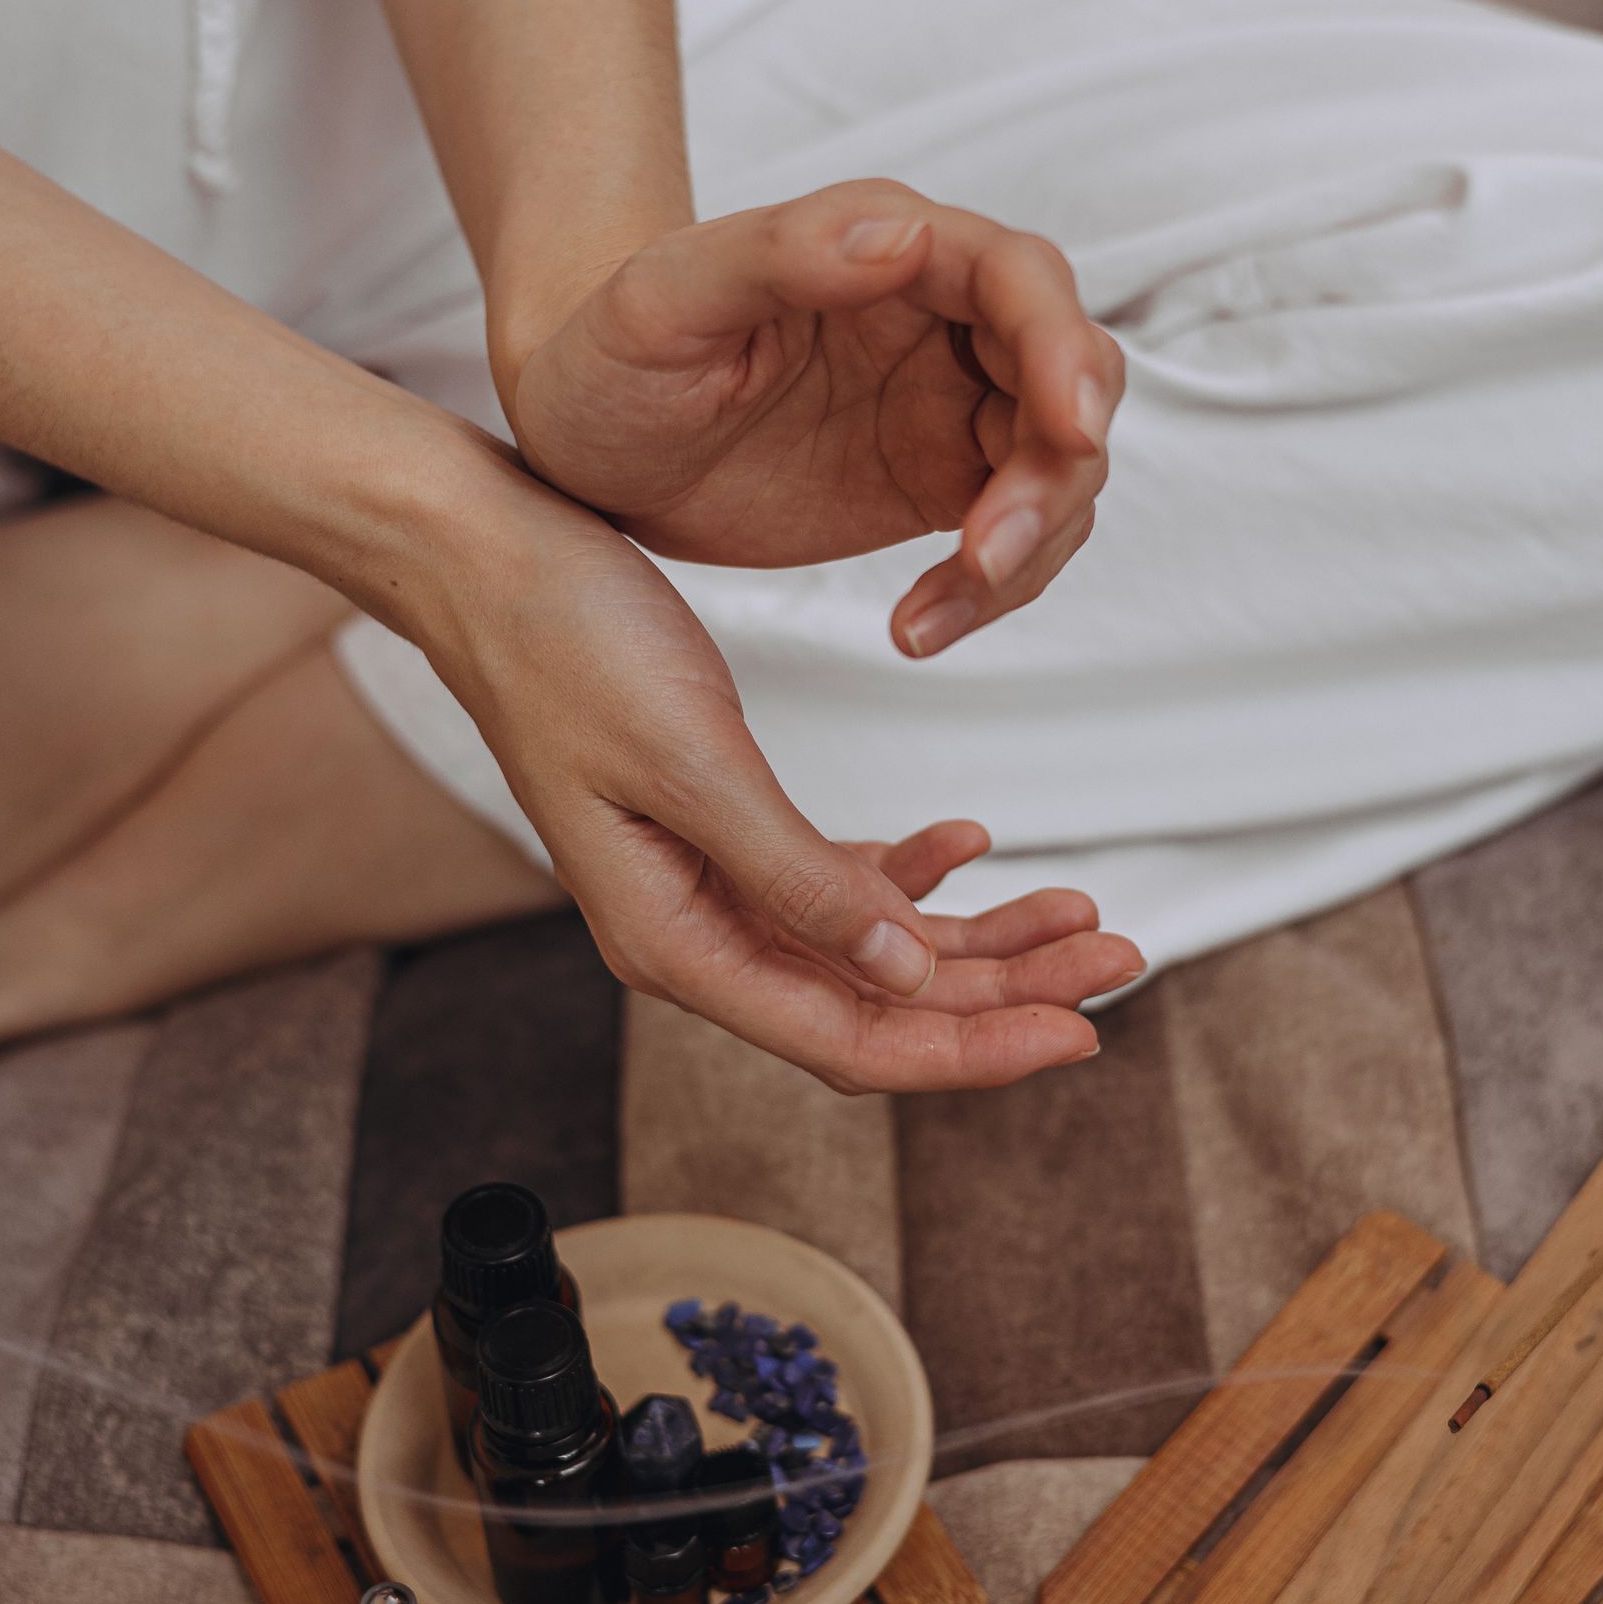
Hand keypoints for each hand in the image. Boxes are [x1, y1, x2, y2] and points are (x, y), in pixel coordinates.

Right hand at [416, 457, 1143, 1089]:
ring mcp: (711, 884)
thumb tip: (900, 974)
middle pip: (879, 1004)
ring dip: (981, 936)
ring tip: (1083, 914)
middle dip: (1006, 991)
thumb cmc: (559, 643)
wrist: (480, 554)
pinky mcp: (724, 826)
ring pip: (872, 947)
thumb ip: (796, 879)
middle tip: (1122, 962)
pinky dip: (913, 872)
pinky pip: (838, 883)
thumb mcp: (692, 761)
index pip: (849, 1040)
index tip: (1079, 1035)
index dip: (971, 1050)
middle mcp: (696, 933)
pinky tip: (972, 844)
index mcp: (674, 941)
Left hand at [505, 180, 1125, 660]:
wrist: (586, 442)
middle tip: (991, 552)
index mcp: (891, 244)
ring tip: (933, 614)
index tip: (1070, 431)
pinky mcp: (940, 484)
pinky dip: (991, 591)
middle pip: (1070, 378)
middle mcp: (943, 317)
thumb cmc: (610, 352)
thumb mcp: (666, 299)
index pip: (1022, 280)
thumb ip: (782, 252)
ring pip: (1059, 468)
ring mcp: (951, 403)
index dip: (1064, 349)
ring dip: (1030, 546)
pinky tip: (918, 630)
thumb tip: (907, 235)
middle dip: (1057, 471)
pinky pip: (1015, 536)